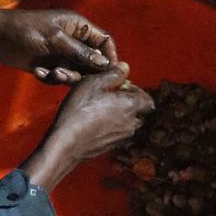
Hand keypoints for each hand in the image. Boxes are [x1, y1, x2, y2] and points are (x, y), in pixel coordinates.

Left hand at [0, 5, 118, 82]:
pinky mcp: (49, 66)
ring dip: (65, 77)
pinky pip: (59, 78)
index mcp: (78, 26)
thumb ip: (81, 53)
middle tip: (69, 76)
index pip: (104, 41)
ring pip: (76, 72)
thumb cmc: (25, 30)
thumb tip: (105, 65)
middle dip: (84, 72)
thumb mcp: (56, 40)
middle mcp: (73, 41)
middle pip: (92, 61)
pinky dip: (50, 78)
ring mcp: (61, 54)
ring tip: (52, 73)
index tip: (109, 74)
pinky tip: (37, 72)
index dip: (109, 57)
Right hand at [25, 67, 153, 193]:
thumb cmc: (80, 110)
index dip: (137, 91)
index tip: (121, 87)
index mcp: (131, 106)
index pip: (148, 100)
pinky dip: (113, 127)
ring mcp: (122, 138)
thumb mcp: (94, 83)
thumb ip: (113, 74)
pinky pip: (118, 134)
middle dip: (130, 104)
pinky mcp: (112, 147)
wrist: (66, 143)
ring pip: (130, 124)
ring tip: (102, 109)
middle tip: (112, 97)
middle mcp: (132, 124)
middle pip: (140, 113)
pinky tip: (95, 122)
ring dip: (122, 116)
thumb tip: (125, 67)